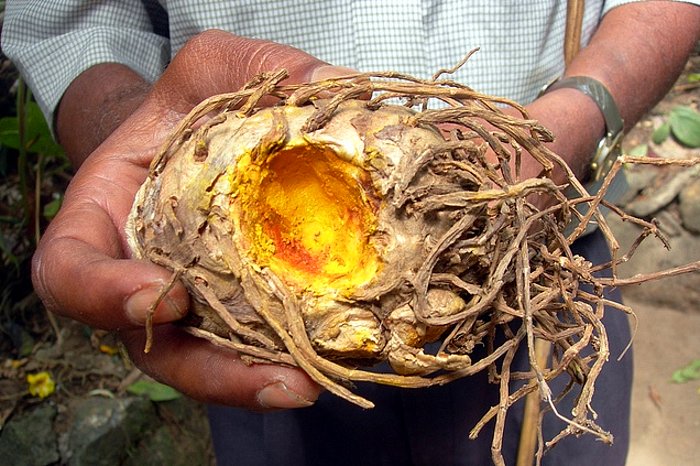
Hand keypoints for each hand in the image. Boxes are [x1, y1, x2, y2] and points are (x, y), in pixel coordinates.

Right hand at [32, 30, 353, 408]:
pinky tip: (335, 356)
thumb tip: (334, 96)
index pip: (71, 269)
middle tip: (277, 380)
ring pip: (210, 359)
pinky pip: (254, 344)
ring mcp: (193, 295)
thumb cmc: (199, 103)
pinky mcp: (240, 306)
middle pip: (152, 343)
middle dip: (211, 372)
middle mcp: (143, 268)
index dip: (101, 296)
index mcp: (109, 212)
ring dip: (257, 382)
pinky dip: (288, 356)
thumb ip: (254, 72)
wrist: (215, 132)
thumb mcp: (215, 68)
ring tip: (313, 383)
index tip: (164, 299)